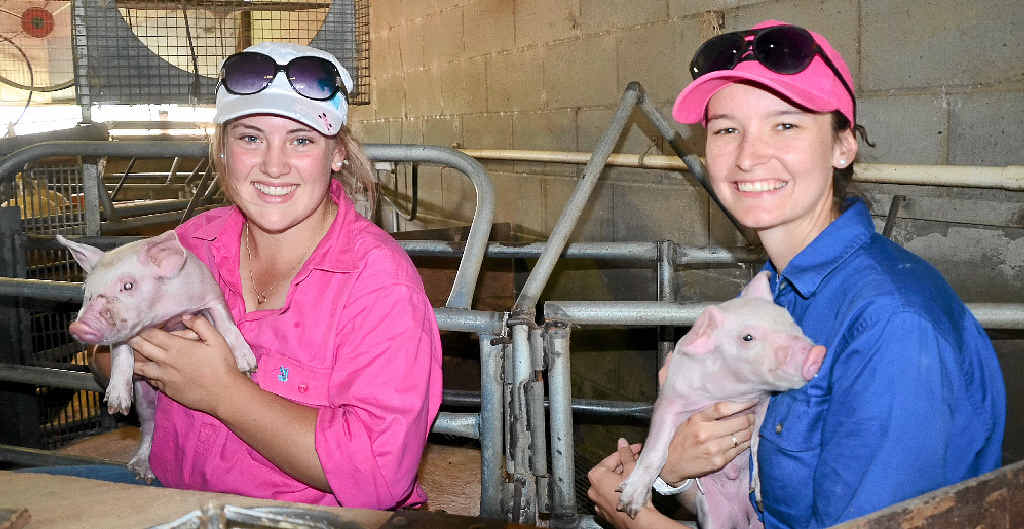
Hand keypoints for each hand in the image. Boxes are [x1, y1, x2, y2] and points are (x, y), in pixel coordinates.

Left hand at [130, 313, 249, 413]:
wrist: (224, 394)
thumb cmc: (222, 365)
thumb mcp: (217, 340)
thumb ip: (201, 325)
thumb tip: (186, 317)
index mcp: (177, 347)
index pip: (151, 334)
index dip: (141, 328)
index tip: (137, 323)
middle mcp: (166, 362)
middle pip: (141, 348)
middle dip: (132, 339)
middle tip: (126, 334)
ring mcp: (164, 377)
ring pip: (140, 367)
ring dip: (134, 358)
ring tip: (131, 352)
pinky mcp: (167, 389)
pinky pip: (150, 379)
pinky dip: (145, 373)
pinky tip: (146, 370)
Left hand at [587, 439, 680, 528]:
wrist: (638, 521)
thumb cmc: (633, 497)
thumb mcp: (632, 469)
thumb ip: (626, 454)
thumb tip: (623, 444)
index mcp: (596, 475)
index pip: (613, 458)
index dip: (627, 451)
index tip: (635, 448)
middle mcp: (593, 489)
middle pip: (610, 471)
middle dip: (624, 464)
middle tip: (637, 460)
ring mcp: (598, 501)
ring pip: (610, 484)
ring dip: (622, 477)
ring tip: (636, 473)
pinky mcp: (605, 511)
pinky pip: (611, 496)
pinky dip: (619, 491)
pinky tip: (630, 489)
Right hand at [658, 400, 756, 484]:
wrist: (671, 464)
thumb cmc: (681, 439)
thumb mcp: (690, 421)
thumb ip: (708, 414)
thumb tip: (733, 406)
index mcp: (697, 420)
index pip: (724, 408)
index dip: (741, 404)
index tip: (751, 402)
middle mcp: (706, 434)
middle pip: (738, 423)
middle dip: (750, 419)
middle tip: (752, 416)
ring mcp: (714, 449)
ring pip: (742, 437)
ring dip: (750, 431)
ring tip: (751, 427)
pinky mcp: (719, 461)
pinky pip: (739, 450)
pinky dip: (746, 443)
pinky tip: (746, 439)